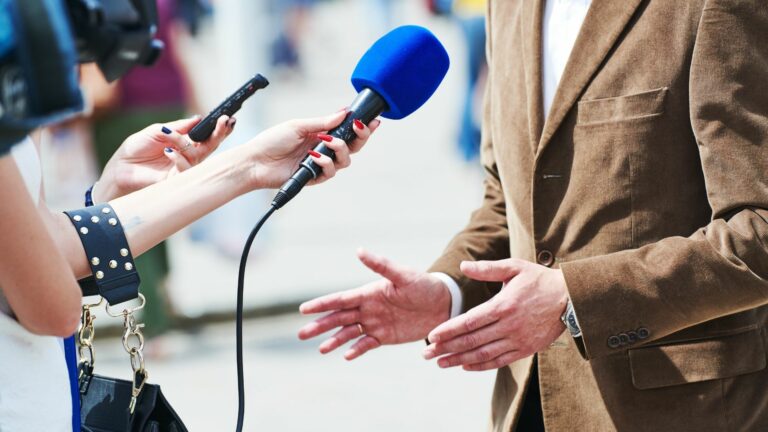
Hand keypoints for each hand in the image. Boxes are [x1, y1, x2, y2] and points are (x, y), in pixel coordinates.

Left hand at [97, 115, 234, 200]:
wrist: (120, 168)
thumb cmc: (137, 148)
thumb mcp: (157, 130)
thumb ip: (179, 126)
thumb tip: (198, 118)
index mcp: (185, 143)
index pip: (207, 135)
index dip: (218, 128)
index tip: (227, 117)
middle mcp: (189, 155)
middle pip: (211, 145)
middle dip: (219, 133)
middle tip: (225, 121)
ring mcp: (184, 167)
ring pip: (200, 155)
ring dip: (189, 142)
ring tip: (174, 136)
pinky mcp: (177, 180)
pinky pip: (185, 169)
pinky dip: (179, 158)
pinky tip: (169, 151)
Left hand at [243, 110, 379, 188]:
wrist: (255, 161)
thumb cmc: (272, 141)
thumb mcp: (298, 125)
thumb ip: (322, 122)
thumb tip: (343, 113)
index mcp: (321, 134)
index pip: (347, 131)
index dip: (362, 128)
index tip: (372, 120)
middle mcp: (324, 149)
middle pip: (353, 147)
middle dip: (361, 137)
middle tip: (358, 128)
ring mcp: (320, 164)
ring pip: (345, 161)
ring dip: (340, 149)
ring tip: (327, 141)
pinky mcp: (313, 178)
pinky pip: (330, 172)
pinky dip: (325, 162)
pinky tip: (314, 156)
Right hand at [298, 249, 450, 359]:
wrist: (443, 304)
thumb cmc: (423, 285)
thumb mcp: (403, 275)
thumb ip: (381, 265)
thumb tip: (359, 250)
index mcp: (368, 293)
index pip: (340, 299)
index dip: (321, 304)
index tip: (303, 309)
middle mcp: (368, 308)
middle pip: (339, 318)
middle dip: (320, 325)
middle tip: (302, 334)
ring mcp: (375, 323)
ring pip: (349, 333)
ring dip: (334, 340)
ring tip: (320, 349)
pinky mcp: (385, 336)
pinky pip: (366, 344)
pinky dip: (356, 350)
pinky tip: (345, 356)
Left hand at [423, 259, 567, 371]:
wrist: (571, 298)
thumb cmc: (539, 280)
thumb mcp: (514, 267)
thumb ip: (487, 268)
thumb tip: (463, 266)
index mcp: (504, 305)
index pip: (469, 321)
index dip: (448, 330)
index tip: (431, 336)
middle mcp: (509, 326)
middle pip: (472, 340)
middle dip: (446, 348)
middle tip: (426, 354)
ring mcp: (518, 340)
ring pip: (483, 354)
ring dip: (459, 360)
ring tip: (441, 363)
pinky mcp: (525, 349)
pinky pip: (499, 361)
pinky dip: (481, 365)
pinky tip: (465, 366)